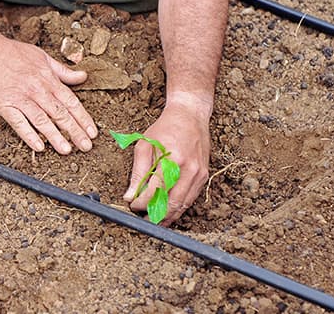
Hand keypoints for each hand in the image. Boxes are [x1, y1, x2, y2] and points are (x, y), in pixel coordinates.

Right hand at [0, 39, 96, 154]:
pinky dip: (29, 135)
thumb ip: (63, 71)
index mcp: (48, 79)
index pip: (71, 101)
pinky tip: (39, 147)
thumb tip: (83, 76)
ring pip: (42, 120)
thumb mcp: (43, 57)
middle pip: (60, 113)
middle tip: (86, 146)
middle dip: (75, 131)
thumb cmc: (13, 53)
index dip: (83, 118)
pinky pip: (19, 123)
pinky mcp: (6, 105)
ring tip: (66, 150)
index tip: (92, 132)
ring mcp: (21, 98)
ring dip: (55, 136)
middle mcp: (38, 90)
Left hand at [122, 98, 210, 225]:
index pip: (155, 191)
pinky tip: (168, 209)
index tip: (133, 205)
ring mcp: (199, 174)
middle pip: (172, 203)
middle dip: (155, 215)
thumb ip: (138, 172)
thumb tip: (130, 195)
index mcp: (173, 160)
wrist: (190, 115)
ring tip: (153, 219)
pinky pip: (191, 198)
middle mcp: (189, 169)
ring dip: (168, 215)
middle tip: (142, 218)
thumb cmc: (165, 128)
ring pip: (183, 205)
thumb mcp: (145, 145)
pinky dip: (179, 207)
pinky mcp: (204, 176)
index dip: (142, 203)